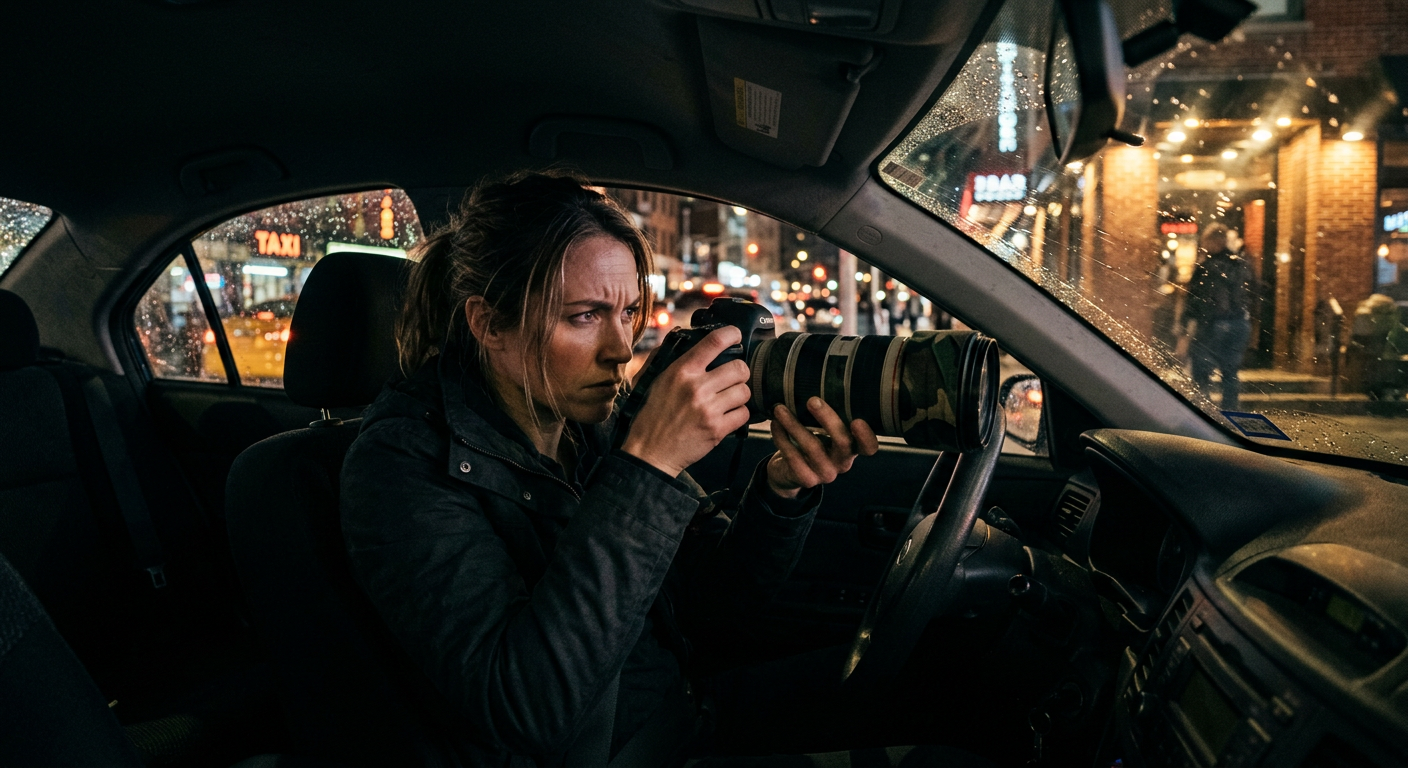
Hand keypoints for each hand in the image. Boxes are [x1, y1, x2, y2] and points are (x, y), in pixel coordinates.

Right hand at [621, 326, 751, 476]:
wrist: (649, 452)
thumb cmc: (651, 415)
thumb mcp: (654, 380)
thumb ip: (668, 357)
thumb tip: (682, 335)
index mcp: (681, 371)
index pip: (714, 342)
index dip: (732, 334)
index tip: (736, 336)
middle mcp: (696, 387)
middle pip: (740, 368)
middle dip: (739, 372)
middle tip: (731, 378)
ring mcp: (708, 409)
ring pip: (744, 391)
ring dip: (739, 395)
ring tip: (727, 399)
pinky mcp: (717, 429)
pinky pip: (744, 414)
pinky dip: (738, 414)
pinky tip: (726, 415)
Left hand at [765, 397, 878, 498]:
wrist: (788, 472)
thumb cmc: (811, 442)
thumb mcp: (823, 430)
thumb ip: (827, 415)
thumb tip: (819, 377)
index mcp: (852, 448)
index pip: (868, 446)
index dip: (866, 436)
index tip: (857, 420)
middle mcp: (843, 462)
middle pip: (843, 442)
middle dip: (828, 419)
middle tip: (812, 401)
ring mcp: (825, 473)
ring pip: (812, 448)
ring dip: (794, 425)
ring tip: (780, 409)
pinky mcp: (806, 479)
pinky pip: (793, 457)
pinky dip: (782, 438)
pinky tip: (775, 424)